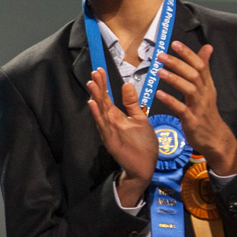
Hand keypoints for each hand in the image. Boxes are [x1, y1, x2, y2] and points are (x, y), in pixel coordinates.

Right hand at [87, 68, 156, 205]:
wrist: (145, 166)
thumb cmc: (143, 144)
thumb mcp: (140, 119)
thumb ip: (132, 104)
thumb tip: (127, 83)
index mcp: (117, 116)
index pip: (108, 97)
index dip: (104, 84)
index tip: (100, 69)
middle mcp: (110, 121)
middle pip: (102, 101)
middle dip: (98, 87)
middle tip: (94, 72)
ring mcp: (109, 130)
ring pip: (100, 111)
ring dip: (95, 98)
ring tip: (91, 84)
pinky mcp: (111, 140)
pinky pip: (103, 125)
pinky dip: (97, 115)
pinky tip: (92, 105)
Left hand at [156, 42, 236, 175]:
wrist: (214, 138)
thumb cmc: (206, 111)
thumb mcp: (207, 88)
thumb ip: (204, 68)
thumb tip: (207, 47)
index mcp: (206, 85)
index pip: (200, 65)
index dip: (188, 54)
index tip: (174, 43)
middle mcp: (204, 93)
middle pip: (194, 74)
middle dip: (177, 63)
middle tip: (161, 55)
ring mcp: (199, 107)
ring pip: (189, 89)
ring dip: (174, 79)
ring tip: (159, 72)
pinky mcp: (192, 120)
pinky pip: (182, 109)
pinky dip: (170, 101)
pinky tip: (159, 94)